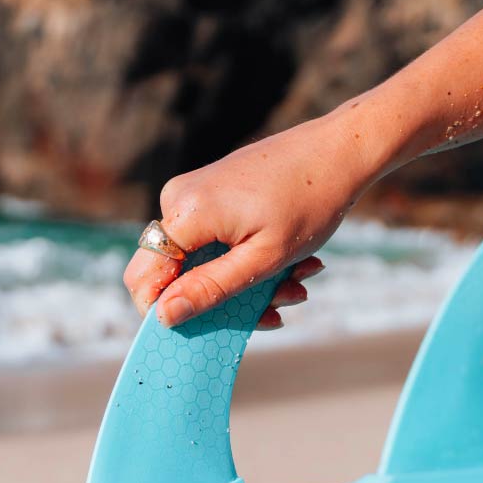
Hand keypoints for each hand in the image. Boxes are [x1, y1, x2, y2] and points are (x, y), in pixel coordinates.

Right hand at [123, 105, 388, 328]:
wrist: (339, 150)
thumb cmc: (309, 202)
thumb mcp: (263, 259)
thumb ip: (210, 289)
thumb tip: (163, 317)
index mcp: (186, 213)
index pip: (144, 277)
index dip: (165, 312)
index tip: (207, 332)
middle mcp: (178, 199)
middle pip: (175, 272)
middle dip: (222, 300)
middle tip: (277, 307)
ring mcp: (193, 193)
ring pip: (201, 261)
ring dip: (246, 284)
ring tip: (297, 283)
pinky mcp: (210, 193)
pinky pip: (214, 242)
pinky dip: (248, 261)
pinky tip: (291, 266)